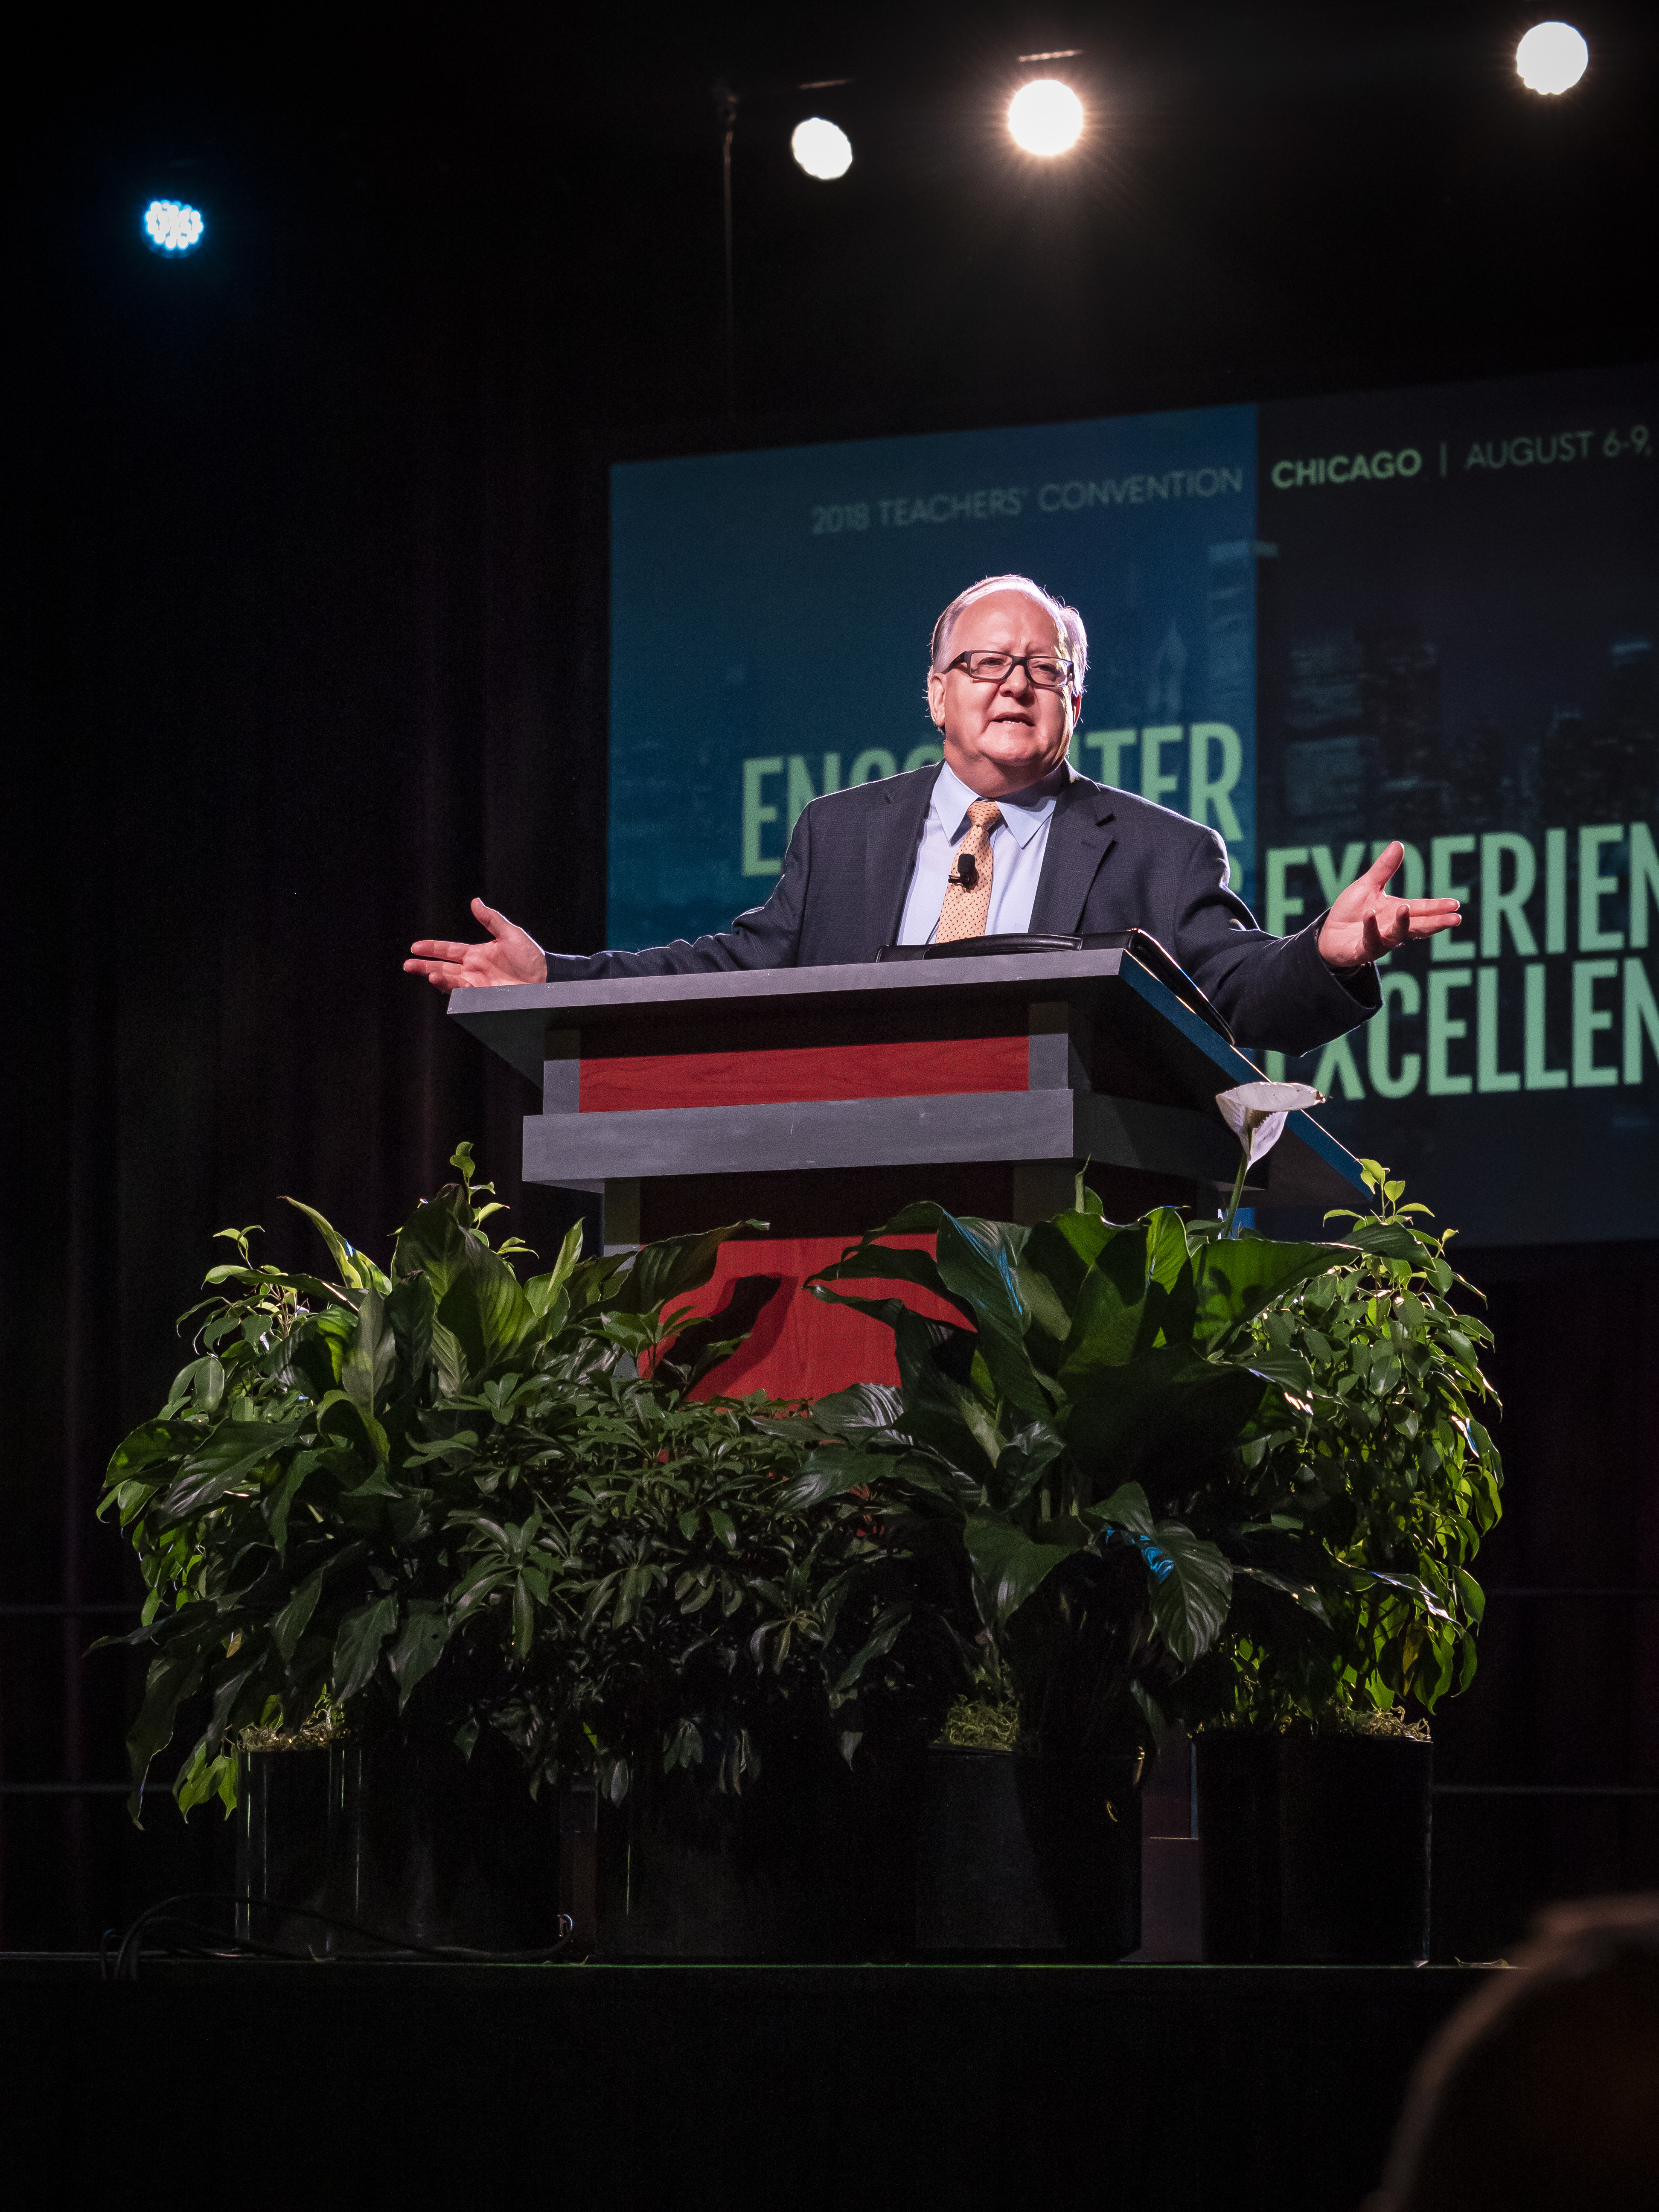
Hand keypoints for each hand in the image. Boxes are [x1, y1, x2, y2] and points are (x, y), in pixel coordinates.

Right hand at [404, 898, 544, 992]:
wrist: (546, 978)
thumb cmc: (531, 956)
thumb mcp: (510, 934)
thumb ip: (491, 920)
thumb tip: (475, 901)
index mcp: (477, 954)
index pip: (449, 950)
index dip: (432, 948)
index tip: (415, 947)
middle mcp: (474, 970)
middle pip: (443, 967)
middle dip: (425, 966)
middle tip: (407, 965)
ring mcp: (478, 984)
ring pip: (451, 981)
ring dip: (438, 978)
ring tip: (429, 974)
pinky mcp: (484, 997)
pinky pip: (465, 994)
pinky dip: (455, 990)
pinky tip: (448, 984)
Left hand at [1316, 842, 1460, 969]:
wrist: (1329, 935)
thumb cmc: (1352, 911)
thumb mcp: (1368, 886)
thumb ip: (1384, 869)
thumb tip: (1399, 844)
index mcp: (1398, 912)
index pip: (1422, 909)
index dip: (1438, 907)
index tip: (1455, 905)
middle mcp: (1393, 928)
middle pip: (1419, 926)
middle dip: (1436, 923)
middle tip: (1455, 920)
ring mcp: (1380, 941)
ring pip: (1396, 935)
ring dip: (1402, 923)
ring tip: (1405, 908)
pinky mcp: (1363, 950)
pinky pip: (1369, 940)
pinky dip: (1370, 928)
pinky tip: (1369, 914)